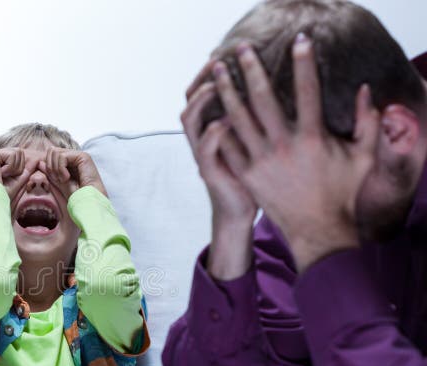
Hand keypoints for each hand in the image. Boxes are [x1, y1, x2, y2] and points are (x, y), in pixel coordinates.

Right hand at [0, 147, 35, 199]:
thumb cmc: (4, 195)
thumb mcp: (19, 181)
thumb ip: (26, 169)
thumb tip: (36, 159)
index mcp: (0, 162)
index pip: (20, 156)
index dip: (20, 169)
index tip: (9, 179)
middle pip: (19, 152)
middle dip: (18, 168)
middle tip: (6, 178)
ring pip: (17, 152)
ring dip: (14, 168)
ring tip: (2, 176)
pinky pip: (12, 154)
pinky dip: (10, 168)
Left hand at [39, 148, 107, 197]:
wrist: (86, 200)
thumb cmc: (75, 194)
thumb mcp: (58, 182)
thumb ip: (50, 172)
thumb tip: (40, 162)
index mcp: (69, 161)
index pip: (50, 154)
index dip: (48, 166)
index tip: (55, 179)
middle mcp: (74, 156)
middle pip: (52, 150)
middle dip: (51, 166)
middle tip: (58, 179)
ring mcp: (78, 155)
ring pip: (55, 152)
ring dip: (56, 168)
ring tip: (64, 179)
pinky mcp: (82, 156)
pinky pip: (62, 156)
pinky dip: (61, 169)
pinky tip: (67, 178)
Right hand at [181, 61, 256, 279]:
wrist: (240, 212)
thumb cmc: (253, 177)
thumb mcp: (252, 144)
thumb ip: (254, 119)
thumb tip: (272, 89)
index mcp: (211, 130)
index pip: (199, 94)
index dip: (206, 75)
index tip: (224, 56)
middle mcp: (202, 139)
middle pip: (189, 101)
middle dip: (201, 80)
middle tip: (218, 64)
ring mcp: (203, 155)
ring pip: (189, 121)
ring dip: (201, 101)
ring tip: (217, 87)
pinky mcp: (209, 171)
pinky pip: (205, 148)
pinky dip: (213, 133)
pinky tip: (226, 121)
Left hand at [213, 34, 379, 271]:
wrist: (317, 230)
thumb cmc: (342, 192)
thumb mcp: (362, 157)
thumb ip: (367, 123)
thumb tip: (366, 91)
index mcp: (313, 138)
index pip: (308, 91)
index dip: (304, 64)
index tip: (298, 42)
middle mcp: (283, 146)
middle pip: (263, 99)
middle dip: (252, 70)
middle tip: (242, 50)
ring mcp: (261, 161)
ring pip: (238, 118)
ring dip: (227, 92)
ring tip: (218, 72)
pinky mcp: (247, 174)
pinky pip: (228, 145)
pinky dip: (219, 125)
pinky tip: (211, 108)